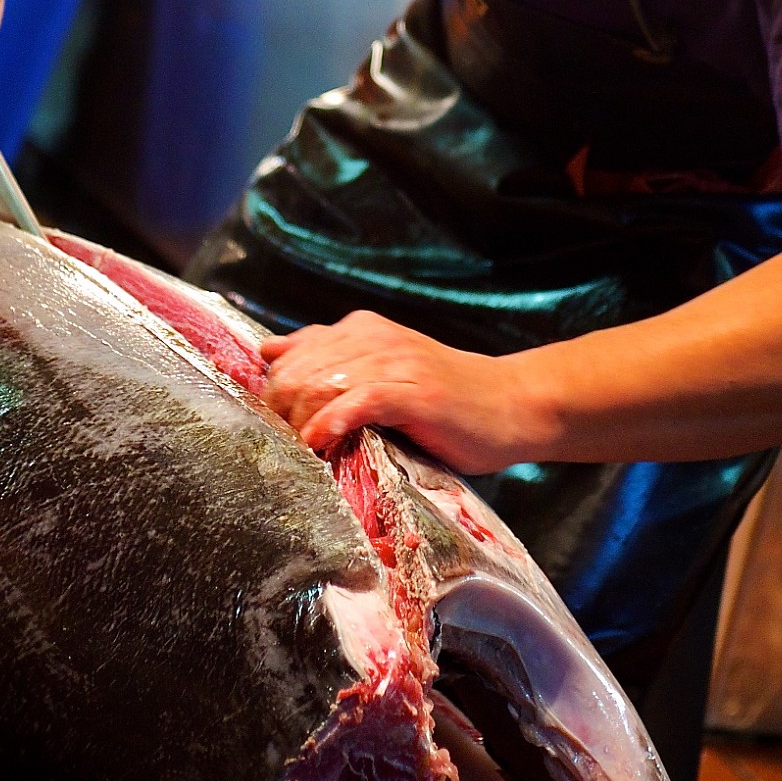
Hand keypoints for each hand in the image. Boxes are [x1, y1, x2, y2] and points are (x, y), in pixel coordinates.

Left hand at [260, 311, 553, 475]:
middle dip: (281, 413)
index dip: (274, 395)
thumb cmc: (446, 399)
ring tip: (301, 451)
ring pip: (320, 384)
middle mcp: (373, 337)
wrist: (512, 405)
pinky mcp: (413, 391)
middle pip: (297, 372)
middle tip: (286, 448)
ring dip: (301, 422)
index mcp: (361, 329)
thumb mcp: (381, 370)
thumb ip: (329, 358)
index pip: (291, 355)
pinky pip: (357, 401)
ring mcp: (394, 362)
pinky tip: (321, 443)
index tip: (278, 430)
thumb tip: (269, 353)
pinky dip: (331, 423)